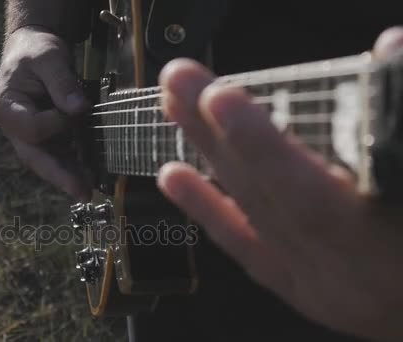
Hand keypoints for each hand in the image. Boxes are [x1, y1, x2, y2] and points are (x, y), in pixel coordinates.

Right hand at [0, 26, 90, 199]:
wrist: (34, 50)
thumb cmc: (35, 51)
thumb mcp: (48, 58)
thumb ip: (62, 83)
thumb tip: (80, 109)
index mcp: (7, 108)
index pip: (32, 129)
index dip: (56, 123)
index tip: (75, 107)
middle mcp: (15, 128)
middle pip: (35, 157)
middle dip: (59, 175)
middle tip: (81, 191)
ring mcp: (31, 136)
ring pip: (48, 162)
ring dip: (68, 177)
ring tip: (88, 191)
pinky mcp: (47, 137)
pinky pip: (60, 156)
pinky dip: (74, 166)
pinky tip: (90, 176)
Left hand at [157, 27, 402, 340]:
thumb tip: (390, 47)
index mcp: (395, 241)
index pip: (319, 194)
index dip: (264, 148)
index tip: (222, 100)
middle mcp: (357, 270)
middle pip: (272, 194)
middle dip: (221, 134)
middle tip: (181, 83)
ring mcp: (328, 286)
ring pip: (255, 214)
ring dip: (211, 155)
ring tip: (176, 106)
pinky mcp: (306, 292)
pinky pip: (248, 249)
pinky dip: (208, 209)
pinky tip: (173, 176)